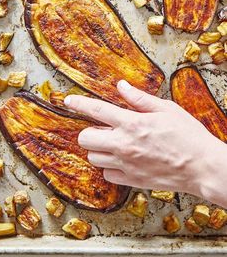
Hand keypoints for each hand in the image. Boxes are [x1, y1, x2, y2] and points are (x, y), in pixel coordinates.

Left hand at [64, 81, 225, 202]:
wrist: (201, 167)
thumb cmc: (188, 135)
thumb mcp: (166, 109)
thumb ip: (140, 99)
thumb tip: (121, 87)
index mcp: (132, 123)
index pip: (96, 110)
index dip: (78, 104)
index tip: (68, 101)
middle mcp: (124, 144)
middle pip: (85, 138)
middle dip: (89, 130)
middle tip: (104, 128)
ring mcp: (125, 165)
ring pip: (93, 157)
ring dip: (100, 148)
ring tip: (116, 143)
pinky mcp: (131, 180)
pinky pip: (107, 174)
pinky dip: (111, 166)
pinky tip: (124, 159)